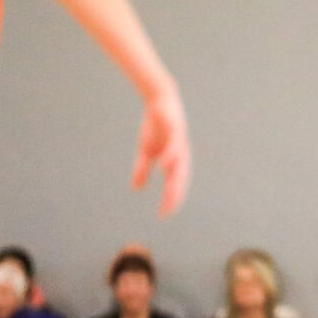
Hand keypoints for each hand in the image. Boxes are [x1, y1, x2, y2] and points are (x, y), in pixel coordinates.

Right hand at [131, 84, 190, 217]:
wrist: (158, 102)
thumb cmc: (155, 127)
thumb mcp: (145, 151)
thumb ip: (142, 170)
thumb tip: (136, 189)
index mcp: (175, 162)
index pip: (174, 185)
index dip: (170, 200)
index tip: (163, 215)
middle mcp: (181, 156)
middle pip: (180, 180)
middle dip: (175, 195)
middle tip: (168, 210)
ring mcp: (180, 144)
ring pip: (180, 165)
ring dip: (175, 180)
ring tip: (170, 194)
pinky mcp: (177, 131)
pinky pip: (175, 146)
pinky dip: (170, 157)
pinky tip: (164, 167)